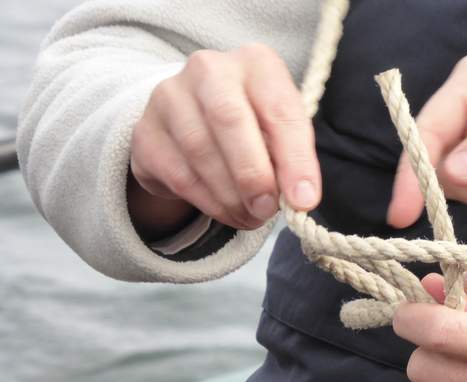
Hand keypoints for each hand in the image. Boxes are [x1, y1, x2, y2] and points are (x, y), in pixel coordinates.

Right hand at [129, 43, 319, 237]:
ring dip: (232, 196)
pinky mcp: (145, 131)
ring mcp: (170, 96)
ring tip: (252, 217)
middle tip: (268, 210)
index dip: (295, 159)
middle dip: (253, 175)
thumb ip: (291, 158)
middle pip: (229, 120)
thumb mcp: (280, 131)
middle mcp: (209, 69)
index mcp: (256, 63)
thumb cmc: (252, 125)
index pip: (279, 109)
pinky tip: (227, 212)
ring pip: (201, 152)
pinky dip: (209, 202)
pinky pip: (179, 175)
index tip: (304, 199)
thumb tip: (299, 198)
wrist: (193, 121)